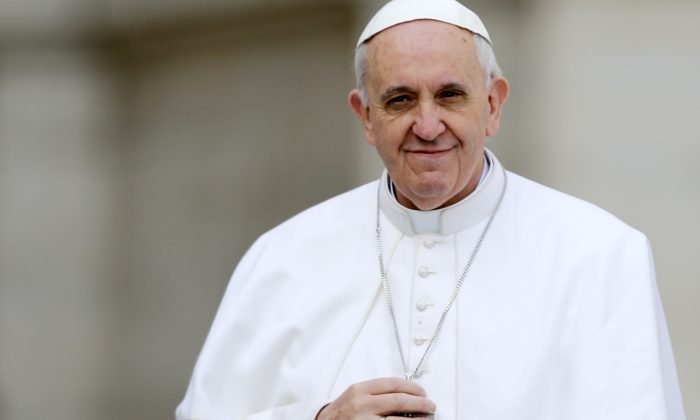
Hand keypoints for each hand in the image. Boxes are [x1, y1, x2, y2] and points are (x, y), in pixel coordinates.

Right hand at [316, 377, 435, 418]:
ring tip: (426, 418)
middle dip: (420, 403)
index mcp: (360, 390)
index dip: (412, 388)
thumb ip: (375, 393)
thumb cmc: (341, 413)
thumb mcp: (354, 396)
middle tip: (430, 405)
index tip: (422, 392)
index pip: (392, 384)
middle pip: (399, 400)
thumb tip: (405, 394)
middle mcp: (363, 405)